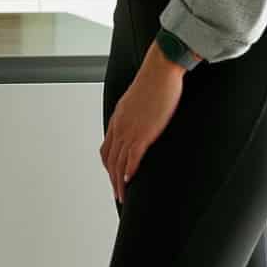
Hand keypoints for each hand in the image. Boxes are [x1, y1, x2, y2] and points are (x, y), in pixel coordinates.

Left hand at [99, 47, 185, 200]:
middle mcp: (119, 126)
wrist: (160, 71)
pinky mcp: (143, 132)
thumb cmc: (154, 82)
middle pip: (110, 159)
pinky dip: (129, 171)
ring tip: (122, 195)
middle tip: (118, 194)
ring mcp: (130, 130)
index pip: (107, 147)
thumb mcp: (140, 100)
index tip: (114, 176)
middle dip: (112, 179)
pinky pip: (132, 157)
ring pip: (118, 162)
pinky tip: (130, 180)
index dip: (109, 165)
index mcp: (118, 118)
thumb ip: (138, 113)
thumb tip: (144, 120)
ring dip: (118, 181)